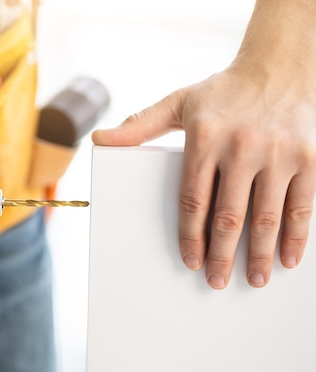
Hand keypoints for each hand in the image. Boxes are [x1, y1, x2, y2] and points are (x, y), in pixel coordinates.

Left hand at [92, 0, 315, 288]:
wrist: (281, 66)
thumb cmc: (222, 92)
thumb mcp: (177, 103)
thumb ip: (139, 126)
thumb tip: (100, 140)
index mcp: (205, 138)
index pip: (192, 200)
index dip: (190, 236)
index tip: (190, 261)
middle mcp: (242, 147)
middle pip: (228, 216)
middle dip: (222, 255)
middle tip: (216, 281)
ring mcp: (279, 153)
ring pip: (266, 217)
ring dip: (259, 254)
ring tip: (253, 280)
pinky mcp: (310, 157)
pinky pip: (301, 205)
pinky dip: (295, 236)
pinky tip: (287, 258)